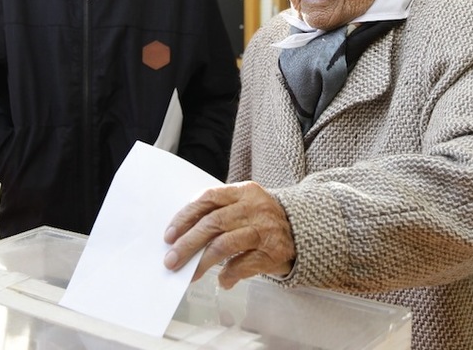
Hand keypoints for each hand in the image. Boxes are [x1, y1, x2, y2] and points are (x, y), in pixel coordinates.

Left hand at [163, 181, 295, 288]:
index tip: (169, 234)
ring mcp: (264, 231)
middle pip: (213, 223)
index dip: (185, 216)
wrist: (303, 231)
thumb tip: (182, 234)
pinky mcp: (272, 253)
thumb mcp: (245, 205)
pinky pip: (243, 266)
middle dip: (188, 243)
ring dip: (202, 262)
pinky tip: (222, 280)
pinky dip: (228, 275)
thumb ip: (219, 211)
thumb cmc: (263, 219)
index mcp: (244, 191)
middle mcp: (254, 208)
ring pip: (224, 245)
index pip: (209, 199)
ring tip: (190, 274)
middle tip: (172, 259)